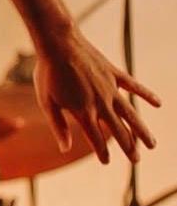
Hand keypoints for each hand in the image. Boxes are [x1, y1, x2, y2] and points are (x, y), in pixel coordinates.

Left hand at [33, 26, 160, 163]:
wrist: (57, 43)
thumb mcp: (46, 101)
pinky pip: (134, 86)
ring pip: (131, 113)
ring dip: (142, 129)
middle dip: (128, 147)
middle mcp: (101, 102)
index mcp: (83, 111)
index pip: (96, 138)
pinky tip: (158, 103)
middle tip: (136, 160)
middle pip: (118, 130)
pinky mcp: (114, 73)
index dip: (101, 152)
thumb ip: (58, 125)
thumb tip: (65, 148)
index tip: (106, 162)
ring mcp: (109, 87)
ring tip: (152, 144)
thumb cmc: (47, 72)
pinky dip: (146, 94)